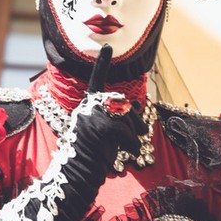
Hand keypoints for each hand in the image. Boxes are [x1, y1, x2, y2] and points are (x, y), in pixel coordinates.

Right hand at [73, 44, 145, 170]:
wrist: (78, 174)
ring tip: (129, 147)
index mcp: (88, 105)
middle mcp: (88, 106)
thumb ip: (120, 115)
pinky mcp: (100, 128)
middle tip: (142, 133)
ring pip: (127, 117)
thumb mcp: (108, 130)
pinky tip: (128, 153)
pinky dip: (133, 144)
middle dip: (135, 119)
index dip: (102, 63)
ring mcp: (93, 116)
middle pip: (123, 103)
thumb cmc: (94, 154)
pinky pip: (127, 131)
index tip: (108, 46)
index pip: (96, 79)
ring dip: (135, 134)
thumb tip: (139, 102)